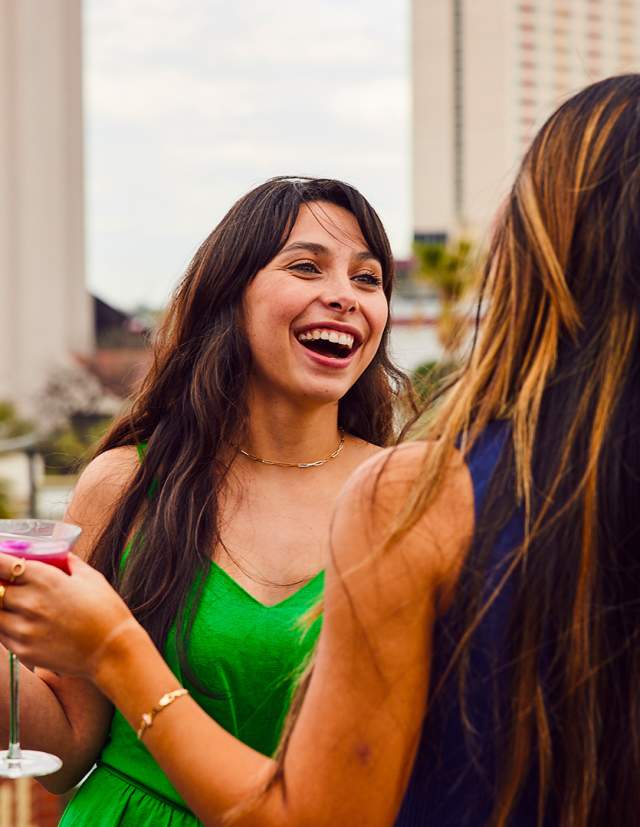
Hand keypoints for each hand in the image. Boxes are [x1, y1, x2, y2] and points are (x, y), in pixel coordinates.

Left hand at [0, 553, 133, 678]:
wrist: (113, 651)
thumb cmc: (106, 611)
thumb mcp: (90, 577)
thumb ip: (69, 563)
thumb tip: (59, 555)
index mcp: (45, 579)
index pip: (1, 565)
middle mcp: (29, 603)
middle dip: (0, 584)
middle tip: (7, 584)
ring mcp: (23, 629)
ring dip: (1, 606)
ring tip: (15, 605)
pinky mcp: (23, 651)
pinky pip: (1, 635)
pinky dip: (5, 626)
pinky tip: (20, 622)